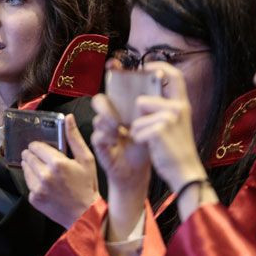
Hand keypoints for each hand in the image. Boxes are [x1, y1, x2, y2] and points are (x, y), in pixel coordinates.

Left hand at [21, 114, 99, 228]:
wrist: (84, 214)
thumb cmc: (87, 186)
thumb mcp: (86, 159)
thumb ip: (74, 138)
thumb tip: (68, 118)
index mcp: (57, 163)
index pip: (36, 146)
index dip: (39, 146)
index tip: (43, 149)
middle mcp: (45, 175)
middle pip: (28, 156)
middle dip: (33, 155)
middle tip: (43, 159)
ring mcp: (38, 188)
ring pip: (25, 169)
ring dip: (31, 167)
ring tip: (44, 171)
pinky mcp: (34, 199)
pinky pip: (28, 184)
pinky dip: (34, 182)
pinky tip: (45, 184)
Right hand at [90, 93, 151, 240]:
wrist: (137, 171)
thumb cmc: (144, 148)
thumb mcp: (150, 127)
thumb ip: (150, 111)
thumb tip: (158, 91)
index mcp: (122, 111)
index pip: (112, 92)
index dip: (113, 87)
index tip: (120, 84)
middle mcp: (110, 119)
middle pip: (99, 101)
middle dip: (106, 106)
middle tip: (119, 115)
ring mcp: (103, 131)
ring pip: (97, 119)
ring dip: (109, 124)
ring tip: (120, 130)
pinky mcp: (99, 144)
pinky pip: (97, 135)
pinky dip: (106, 137)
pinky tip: (116, 142)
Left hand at [130, 63, 206, 192]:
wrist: (185, 173)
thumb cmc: (176, 151)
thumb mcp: (176, 125)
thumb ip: (165, 109)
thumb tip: (143, 98)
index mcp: (182, 105)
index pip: (175, 76)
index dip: (160, 66)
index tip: (146, 67)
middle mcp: (178, 108)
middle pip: (142, 101)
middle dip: (138, 118)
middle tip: (149, 133)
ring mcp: (169, 118)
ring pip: (136, 118)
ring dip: (138, 131)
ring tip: (153, 142)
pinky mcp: (159, 129)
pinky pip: (136, 131)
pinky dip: (138, 141)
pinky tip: (152, 148)